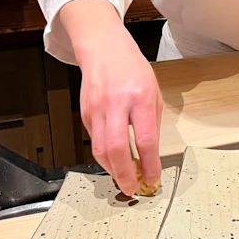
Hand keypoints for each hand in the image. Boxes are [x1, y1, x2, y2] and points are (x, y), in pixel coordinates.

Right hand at [60, 0, 162, 194]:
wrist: (104, 49)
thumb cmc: (133, 69)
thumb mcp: (154, 92)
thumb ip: (152, 122)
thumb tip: (150, 154)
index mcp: (140, 98)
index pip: (145, 140)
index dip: (149, 164)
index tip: (153, 178)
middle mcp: (117, 104)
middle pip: (116, 149)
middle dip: (124, 174)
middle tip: (132, 188)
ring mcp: (97, 109)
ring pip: (100, 149)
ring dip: (112, 170)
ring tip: (123, 179)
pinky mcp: (85, 114)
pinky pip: (94, 140)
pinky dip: (104, 155)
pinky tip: (113, 160)